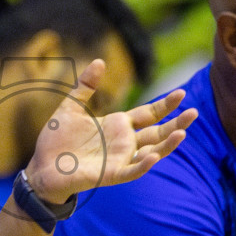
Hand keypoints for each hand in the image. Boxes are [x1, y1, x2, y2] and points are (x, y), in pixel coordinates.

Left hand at [24, 59, 195, 202]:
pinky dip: (143, 164)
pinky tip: (154, 155)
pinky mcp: (110, 174)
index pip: (149, 114)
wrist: (42, 166)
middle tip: (193, 112)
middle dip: (176, 123)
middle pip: (157, 132)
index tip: (181, 93)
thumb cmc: (57, 140)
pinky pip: (131, 170)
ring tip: (183, 133)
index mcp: (117, 125)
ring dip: (167, 145)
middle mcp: (123, 142)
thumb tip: (101, 61)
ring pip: (151, 152)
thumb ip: (86, 86)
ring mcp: (119, 159)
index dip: (165, 105)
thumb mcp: (71, 107)